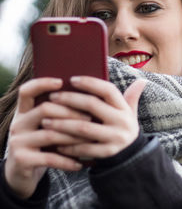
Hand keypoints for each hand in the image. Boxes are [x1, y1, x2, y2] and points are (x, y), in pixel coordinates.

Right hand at [5, 78, 89, 198]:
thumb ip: (59, 113)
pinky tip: (80, 163)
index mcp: (24, 112)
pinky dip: (67, 160)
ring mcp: (18, 142)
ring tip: (91, 138)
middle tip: (90, 117)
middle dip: (71, 112)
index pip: (27, 91)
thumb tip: (89, 97)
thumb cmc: (43, 146)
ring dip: (73, 136)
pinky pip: (49, 158)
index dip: (42, 83)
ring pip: (50, 134)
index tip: (61, 81)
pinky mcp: (22, 160)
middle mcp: (18, 124)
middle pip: (45, 109)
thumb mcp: (47, 127)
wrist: (21, 174)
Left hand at [41, 76, 145, 158]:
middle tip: (52, 98)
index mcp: (124, 108)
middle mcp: (121, 121)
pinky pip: (83, 148)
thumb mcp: (130, 112)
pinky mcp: (108, 153)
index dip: (90, 83)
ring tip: (46, 120)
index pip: (108, 90)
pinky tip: (55, 143)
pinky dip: (68, 146)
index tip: (71, 79)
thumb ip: (131, 96)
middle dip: (70, 100)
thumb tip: (142, 80)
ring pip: (84, 128)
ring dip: (62, 124)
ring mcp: (115, 137)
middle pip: (92, 106)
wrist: (132, 154)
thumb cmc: (124, 127)